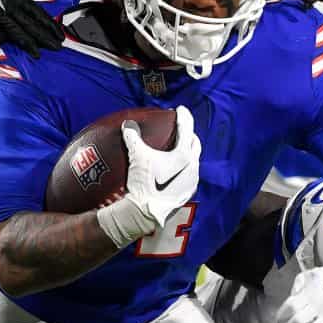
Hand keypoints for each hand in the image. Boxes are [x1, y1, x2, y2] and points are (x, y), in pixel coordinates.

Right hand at [0, 0, 64, 57]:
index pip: (38, 13)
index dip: (50, 25)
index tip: (60, 36)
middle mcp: (9, 7)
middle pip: (30, 25)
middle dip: (44, 38)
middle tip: (56, 48)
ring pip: (14, 32)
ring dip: (26, 43)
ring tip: (37, 54)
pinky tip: (7, 44)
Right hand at [121, 105, 201, 227]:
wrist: (146, 212)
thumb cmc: (145, 183)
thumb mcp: (137, 157)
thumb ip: (133, 138)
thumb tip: (128, 125)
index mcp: (184, 155)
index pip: (186, 129)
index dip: (184, 117)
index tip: (180, 109)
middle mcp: (193, 167)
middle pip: (195, 144)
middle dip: (189, 135)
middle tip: (181, 129)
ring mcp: (192, 181)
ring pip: (194, 161)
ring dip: (188, 153)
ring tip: (177, 149)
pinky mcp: (187, 193)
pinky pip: (189, 175)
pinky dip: (184, 168)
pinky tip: (174, 169)